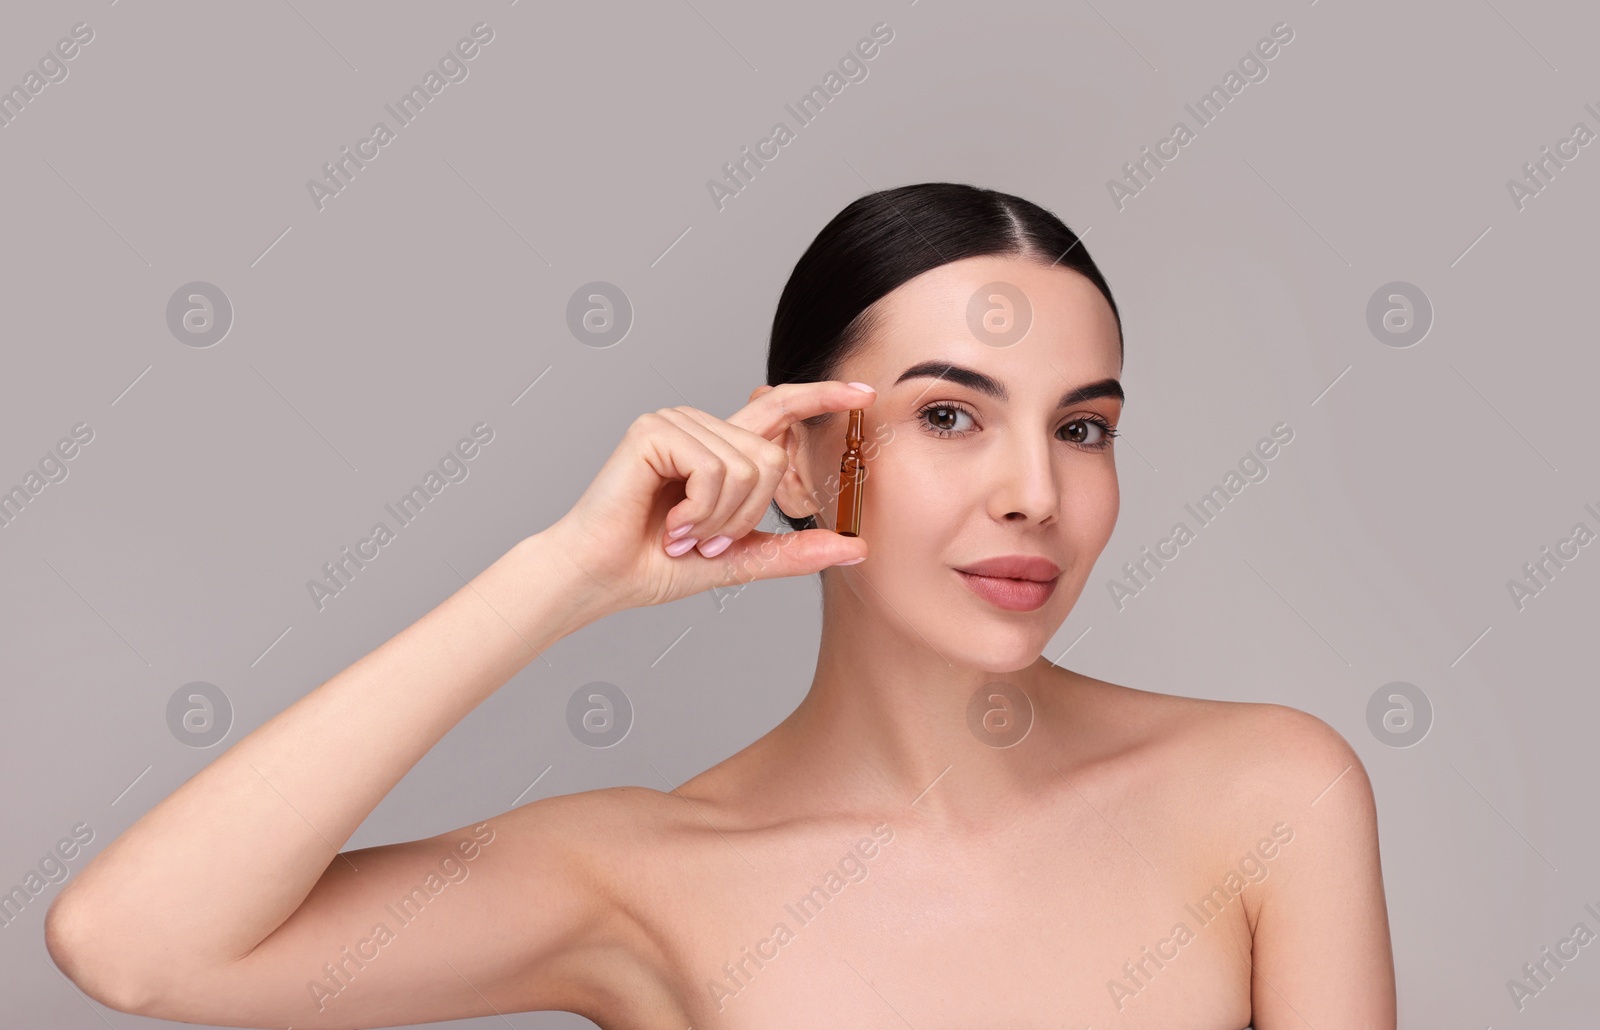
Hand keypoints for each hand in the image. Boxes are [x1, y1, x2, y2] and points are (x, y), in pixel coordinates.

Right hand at [541, 380, 875, 613]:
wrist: (599, 578)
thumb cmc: (654, 565)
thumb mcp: (737, 559)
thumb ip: (792, 552)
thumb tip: (853, 548)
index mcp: (719, 449)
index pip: (780, 409)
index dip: (823, 397)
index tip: (863, 393)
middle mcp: (700, 427)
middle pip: (771, 457)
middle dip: (747, 514)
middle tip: (703, 539)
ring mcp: (676, 423)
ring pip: (747, 466)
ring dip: (719, 518)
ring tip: (681, 532)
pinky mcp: (655, 430)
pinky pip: (714, 469)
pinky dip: (699, 509)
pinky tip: (670, 522)